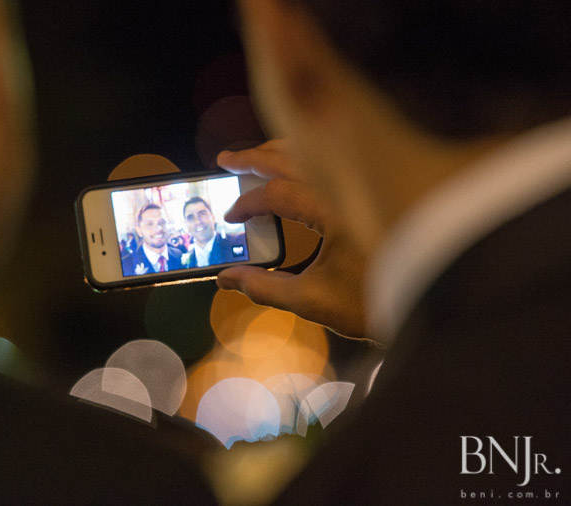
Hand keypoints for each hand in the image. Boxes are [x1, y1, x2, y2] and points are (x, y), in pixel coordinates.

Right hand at [216, 140, 366, 338]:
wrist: (436, 299)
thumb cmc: (376, 303)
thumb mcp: (313, 300)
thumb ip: (265, 288)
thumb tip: (226, 279)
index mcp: (332, 212)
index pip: (277, 194)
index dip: (247, 204)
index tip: (230, 218)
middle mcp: (350, 187)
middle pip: (293, 157)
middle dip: (255, 156)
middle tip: (226, 159)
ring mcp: (366, 183)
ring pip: (317, 151)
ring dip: (282, 151)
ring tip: (257, 156)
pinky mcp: (377, 187)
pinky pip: (336, 158)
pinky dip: (309, 157)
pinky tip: (300, 167)